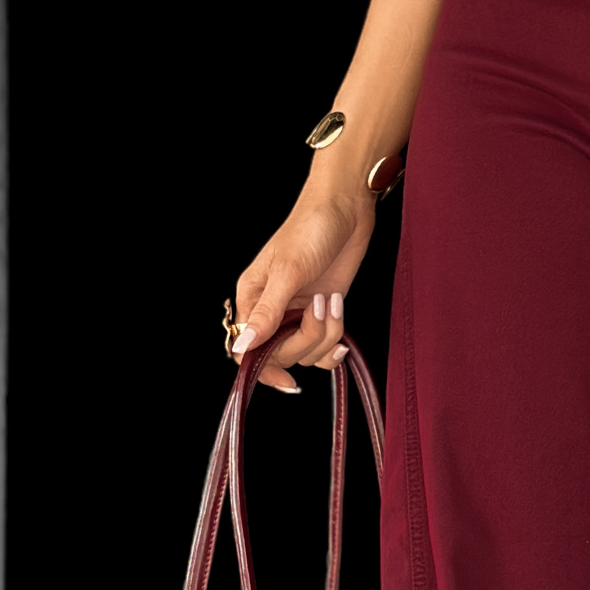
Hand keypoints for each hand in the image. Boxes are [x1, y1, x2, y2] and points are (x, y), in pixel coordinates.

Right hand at [230, 183, 377, 392]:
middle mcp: (272, 310)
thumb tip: (242, 345)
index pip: (246, 349)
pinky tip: (339, 316)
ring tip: (331, 302)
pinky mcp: (322, 312)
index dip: (263, 368)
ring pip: (307, 353)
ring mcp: (298, 313)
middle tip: (318, 307)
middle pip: (281, 355)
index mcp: (252, 298)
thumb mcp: (288, 271)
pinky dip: (336, 339)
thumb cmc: (310, 229)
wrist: (346, 210)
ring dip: (325, 335)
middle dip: (306, 340)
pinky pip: (325, 345)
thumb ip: (267, 313)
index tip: (286, 379)